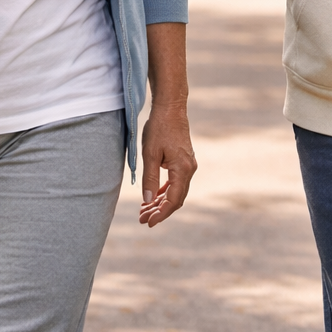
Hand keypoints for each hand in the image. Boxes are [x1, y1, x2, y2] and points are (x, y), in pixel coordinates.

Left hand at [138, 102, 195, 226]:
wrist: (171, 108)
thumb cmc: (160, 128)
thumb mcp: (150, 154)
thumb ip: (150, 178)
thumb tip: (147, 200)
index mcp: (182, 170)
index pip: (173, 200)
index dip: (160, 214)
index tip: (148, 223)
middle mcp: (189, 170)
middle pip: (176, 199)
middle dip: (159, 211)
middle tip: (142, 220)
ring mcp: (188, 165)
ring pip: (176, 191)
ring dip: (161, 202)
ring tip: (145, 211)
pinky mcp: (184, 160)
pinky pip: (176, 182)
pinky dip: (165, 191)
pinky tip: (154, 196)